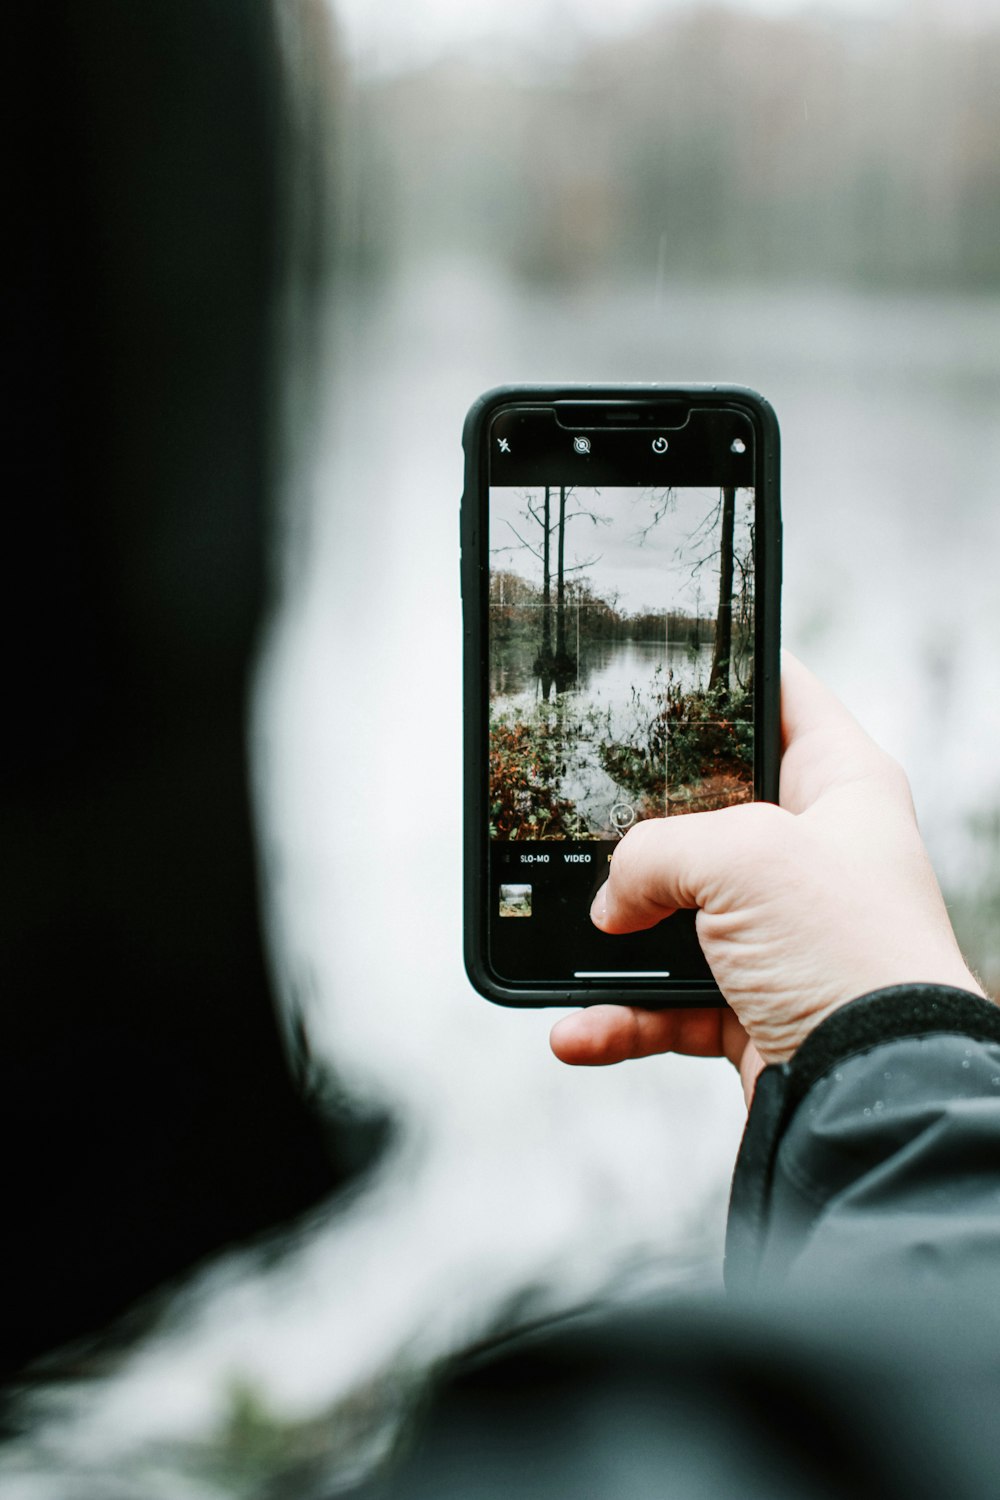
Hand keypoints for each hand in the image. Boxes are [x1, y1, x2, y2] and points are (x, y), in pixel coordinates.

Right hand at [550, 653, 984, 1101]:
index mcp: (839, 786)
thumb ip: (657, 851)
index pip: (781, 698)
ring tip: (568, 941)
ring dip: (614, 939)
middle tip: (583, 808)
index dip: (725, 672)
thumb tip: (613, 900)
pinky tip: (577, 1027)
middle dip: (642, 823)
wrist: (875, 1092)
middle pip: (708, 811)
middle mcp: (812, 855)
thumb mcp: (744, 857)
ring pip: (675, 914)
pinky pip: (666, 1001)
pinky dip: (619, 1017)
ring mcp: (781, 933)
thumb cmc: (851, 952)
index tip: (663, 659)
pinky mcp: (752, 1003)